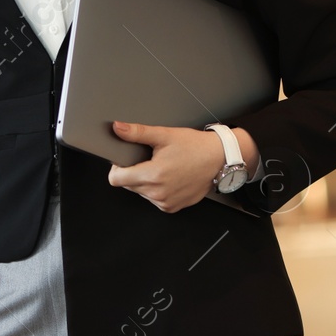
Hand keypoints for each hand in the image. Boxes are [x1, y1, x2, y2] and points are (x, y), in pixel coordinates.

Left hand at [107, 121, 241, 212]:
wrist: (220, 158)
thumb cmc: (195, 147)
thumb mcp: (165, 135)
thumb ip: (137, 132)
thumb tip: (117, 128)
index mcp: (153, 175)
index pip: (116, 179)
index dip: (117, 167)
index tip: (126, 160)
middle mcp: (158, 193)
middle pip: (128, 185)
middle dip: (133, 172)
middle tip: (150, 159)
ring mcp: (166, 202)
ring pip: (141, 193)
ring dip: (145, 182)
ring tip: (163, 167)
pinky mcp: (172, 207)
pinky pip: (154, 199)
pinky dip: (157, 189)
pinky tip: (170, 177)